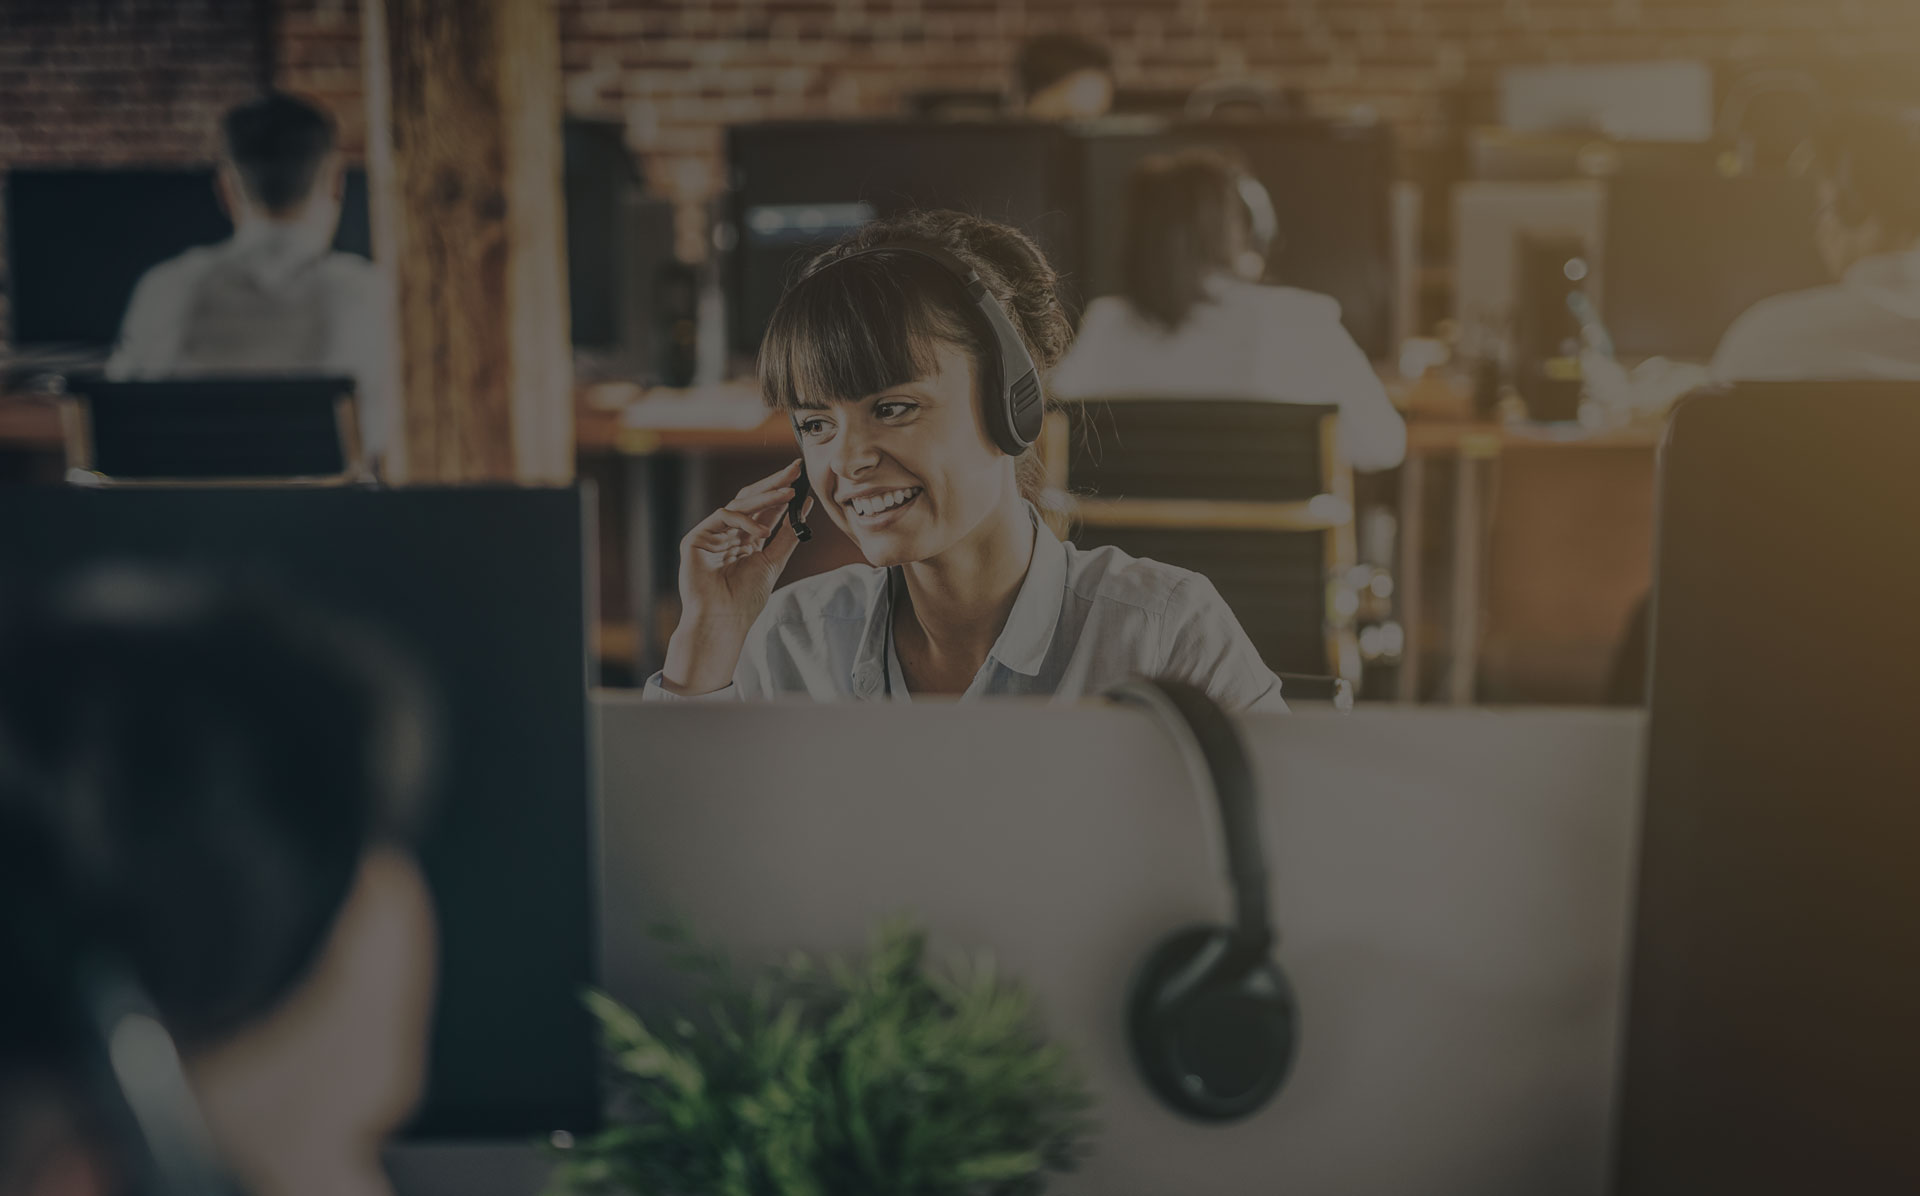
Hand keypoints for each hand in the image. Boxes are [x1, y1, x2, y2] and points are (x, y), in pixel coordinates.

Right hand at [660, 460, 811, 693]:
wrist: (723, 620)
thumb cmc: (745, 599)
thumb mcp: (773, 562)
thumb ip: (787, 534)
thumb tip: (805, 506)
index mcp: (746, 540)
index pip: (766, 510)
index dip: (782, 493)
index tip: (801, 477)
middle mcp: (728, 534)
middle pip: (751, 500)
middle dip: (774, 483)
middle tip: (794, 469)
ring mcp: (712, 535)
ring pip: (739, 504)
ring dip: (765, 496)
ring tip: (789, 492)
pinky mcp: (696, 538)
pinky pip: (722, 516)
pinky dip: (744, 520)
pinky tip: (761, 532)